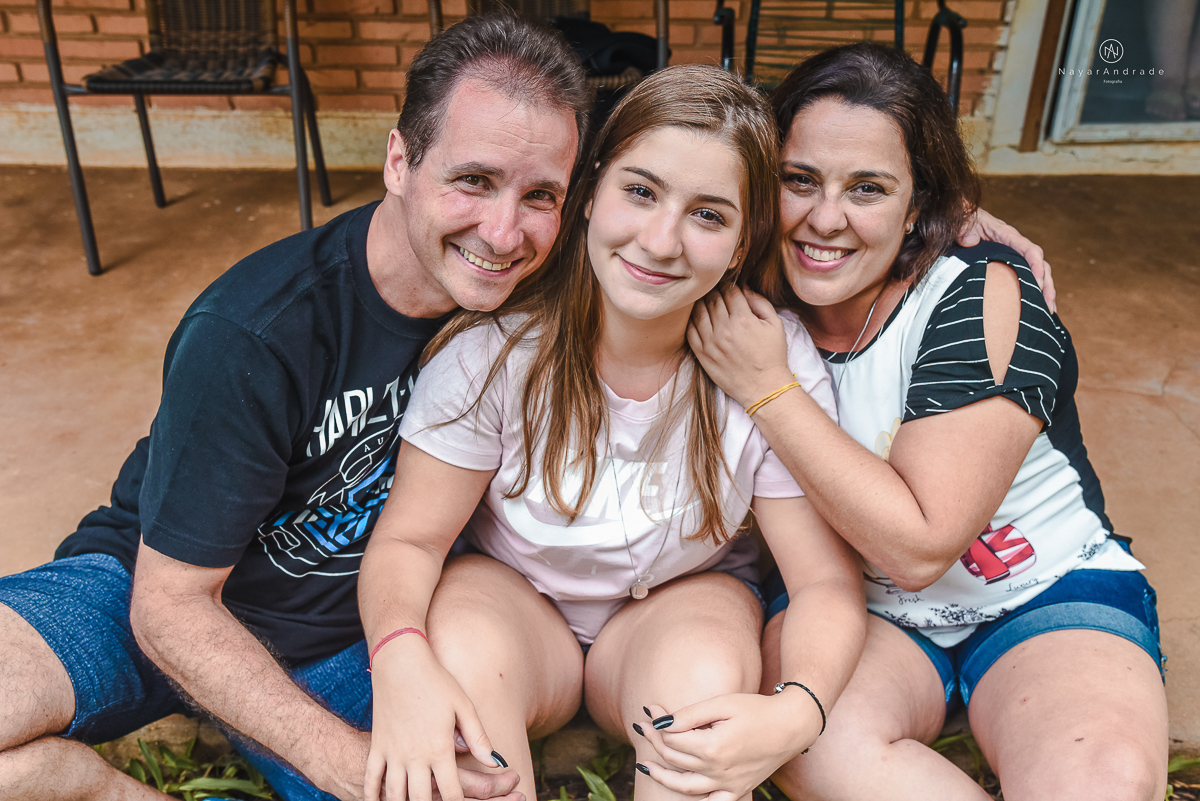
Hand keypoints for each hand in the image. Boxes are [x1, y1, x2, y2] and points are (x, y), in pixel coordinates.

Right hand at [365, 637, 504, 800]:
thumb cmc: (436, 682)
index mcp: (440, 749)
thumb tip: (496, 762)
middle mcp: (415, 756)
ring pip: (395, 795)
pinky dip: (374, 795)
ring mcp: (393, 752)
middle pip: (422, 800)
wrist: (400, 663)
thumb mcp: (463, 706)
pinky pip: (372, 778)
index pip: (452, 793)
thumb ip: (478, 737)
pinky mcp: (378, 745)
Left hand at [633, 695, 821, 800]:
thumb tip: (661, 722)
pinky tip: (682, 791)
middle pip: (675, 760)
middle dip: (656, 742)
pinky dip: (696, 799)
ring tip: (645, 766)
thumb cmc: (756, 709)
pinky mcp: (739, 789)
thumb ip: (690, 715)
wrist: (791, 725)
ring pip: (685, 787)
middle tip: (644, 726)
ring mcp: (729, 784)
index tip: (649, 708)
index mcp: (712, 747)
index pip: (673, 739)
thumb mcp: (722, 703)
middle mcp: (718, 770)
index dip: (657, 723)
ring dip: (662, 776)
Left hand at [688, 285, 793, 409]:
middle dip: (716, 291)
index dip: (730, 286)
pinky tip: (699, 317)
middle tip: (718, 291)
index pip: (730, 291)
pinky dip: (692, 320)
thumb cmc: (772, 355)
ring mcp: (710, 343)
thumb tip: (744, 288)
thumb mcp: (775, 325)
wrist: (764, 387)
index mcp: (743, 319)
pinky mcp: (702, 354)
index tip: (730, 286)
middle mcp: (724, 329)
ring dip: (703, 303)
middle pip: (713, 299)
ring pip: (699, 312)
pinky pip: (690, 330)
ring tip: (708, 301)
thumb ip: (760, 302)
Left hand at [957, 208, 1056, 312]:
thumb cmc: (962, 220)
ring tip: (1048, 310)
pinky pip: (1026, 276)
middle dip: (1046, 284)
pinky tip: (1036, 306)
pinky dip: (1034, 291)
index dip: (1036, 265)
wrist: (959, 218)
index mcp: (1006, 234)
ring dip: (1045, 290)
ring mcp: (1014, 254)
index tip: (1038, 282)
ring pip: (1038, 272)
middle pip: (1039, 264)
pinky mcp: (1009, 263)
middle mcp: (1015, 245)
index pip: (1028, 249)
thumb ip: (964, 229)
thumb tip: (970, 240)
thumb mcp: (961, 222)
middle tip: (1047, 305)